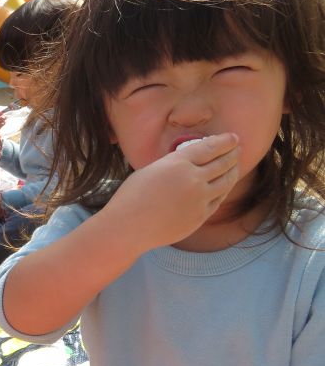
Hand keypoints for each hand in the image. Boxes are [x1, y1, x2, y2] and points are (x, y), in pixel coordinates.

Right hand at [106, 132, 239, 251]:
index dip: (225, 141)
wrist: (128, 228)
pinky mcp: (200, 217)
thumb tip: (188, 163)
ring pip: (226, 182)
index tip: (233, 137)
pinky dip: (224, 190)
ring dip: (233, 171)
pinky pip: (218, 200)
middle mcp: (193, 179)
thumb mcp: (150, 170)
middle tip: (238, 149)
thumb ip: (173, 165)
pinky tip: (225, 186)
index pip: (210, 147)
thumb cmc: (131, 197)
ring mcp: (199, 199)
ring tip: (236, 166)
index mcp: (178, 163)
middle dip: (233, 154)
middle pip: (222, 163)